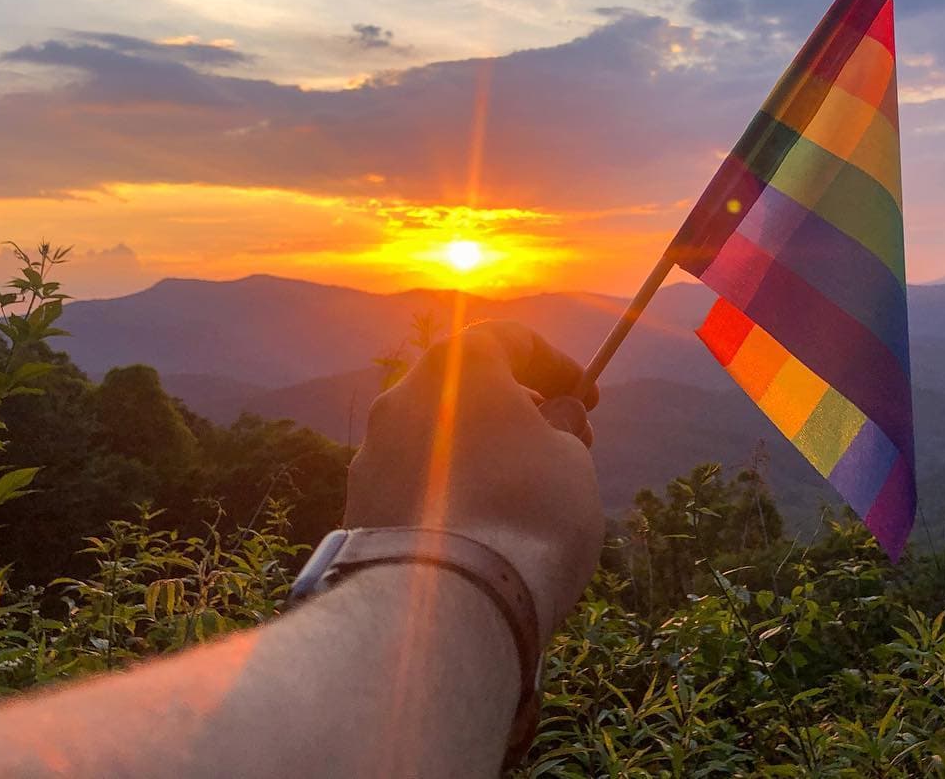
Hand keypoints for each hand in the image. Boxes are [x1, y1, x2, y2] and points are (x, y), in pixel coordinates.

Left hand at [344, 321, 603, 640]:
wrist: (445, 606)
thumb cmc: (525, 515)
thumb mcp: (573, 459)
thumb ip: (564, 425)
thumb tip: (554, 418)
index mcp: (457, 366)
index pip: (511, 339)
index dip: (557, 364)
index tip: (586, 396)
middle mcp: (402, 397)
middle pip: (466, 387)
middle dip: (515, 409)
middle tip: (559, 443)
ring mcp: (371, 454)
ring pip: (436, 436)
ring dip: (478, 452)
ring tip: (521, 495)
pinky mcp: (357, 509)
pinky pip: (414, 484)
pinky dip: (448, 492)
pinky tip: (480, 530)